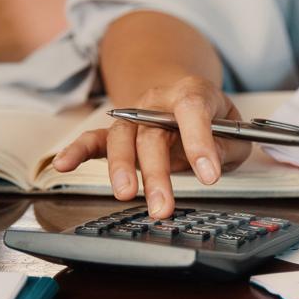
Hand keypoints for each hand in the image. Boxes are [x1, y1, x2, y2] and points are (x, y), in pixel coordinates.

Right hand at [52, 76, 250, 218]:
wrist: (188, 99)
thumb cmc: (214, 119)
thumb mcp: (235, 131)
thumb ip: (226, 146)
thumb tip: (209, 163)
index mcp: (192, 93)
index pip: (193, 110)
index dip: (200, 142)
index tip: (209, 175)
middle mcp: (158, 102)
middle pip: (152, 133)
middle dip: (157, 172)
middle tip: (163, 205)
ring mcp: (134, 116)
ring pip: (123, 139)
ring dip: (122, 169)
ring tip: (127, 195)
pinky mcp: (119, 132)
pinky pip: (94, 139)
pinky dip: (77, 151)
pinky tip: (63, 164)